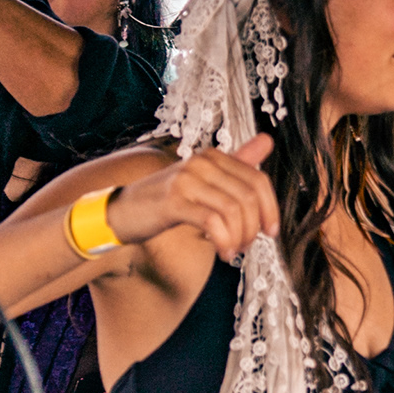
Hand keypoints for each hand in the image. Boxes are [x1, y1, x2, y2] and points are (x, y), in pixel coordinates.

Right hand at [107, 135, 280, 257]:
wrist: (123, 211)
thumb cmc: (166, 200)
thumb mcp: (204, 181)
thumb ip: (236, 163)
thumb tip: (267, 141)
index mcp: (213, 157)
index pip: (258, 179)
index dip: (270, 208)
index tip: (271, 231)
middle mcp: (202, 163)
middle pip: (248, 196)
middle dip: (254, 227)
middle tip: (247, 245)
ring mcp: (187, 180)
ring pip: (233, 210)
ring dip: (239, 237)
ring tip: (232, 250)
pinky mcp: (174, 201)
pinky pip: (212, 222)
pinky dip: (224, 241)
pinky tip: (223, 252)